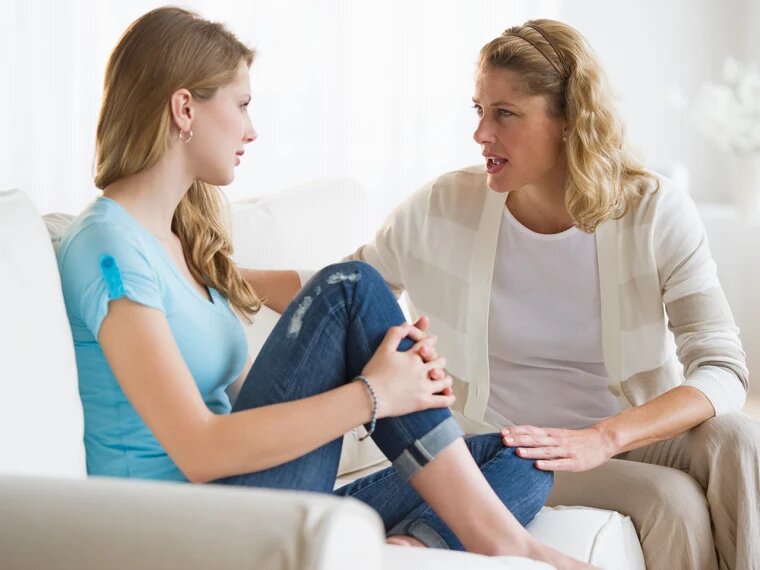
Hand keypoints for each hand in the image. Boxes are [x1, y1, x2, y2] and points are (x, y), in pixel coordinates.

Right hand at [362, 323, 454, 417]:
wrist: (370, 397)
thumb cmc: (374, 373)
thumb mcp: (383, 349)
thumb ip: (395, 334)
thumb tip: (406, 323)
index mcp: (412, 357)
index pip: (427, 344)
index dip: (431, 341)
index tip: (432, 340)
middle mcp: (421, 370)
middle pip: (438, 362)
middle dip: (439, 360)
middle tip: (439, 361)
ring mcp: (424, 387)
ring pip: (443, 380)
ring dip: (446, 378)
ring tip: (445, 379)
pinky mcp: (423, 402)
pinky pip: (442, 401)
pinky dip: (448, 398)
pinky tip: (450, 396)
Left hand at [501, 424, 617, 471]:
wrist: (601, 440)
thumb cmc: (576, 440)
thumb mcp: (557, 435)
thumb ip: (541, 438)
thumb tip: (520, 440)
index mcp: (551, 434)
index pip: (531, 430)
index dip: (517, 431)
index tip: (502, 432)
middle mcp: (556, 440)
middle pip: (535, 439)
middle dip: (519, 440)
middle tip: (504, 440)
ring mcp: (566, 451)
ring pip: (546, 450)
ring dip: (531, 451)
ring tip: (517, 452)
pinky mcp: (574, 462)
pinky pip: (560, 463)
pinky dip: (549, 464)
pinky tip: (538, 466)